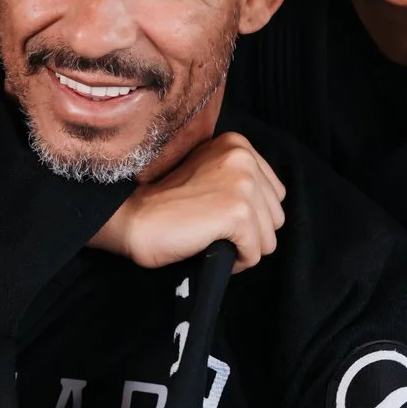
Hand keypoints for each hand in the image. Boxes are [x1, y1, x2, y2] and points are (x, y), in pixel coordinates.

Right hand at [91, 133, 285, 272]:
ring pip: (269, 238)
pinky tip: (211, 251)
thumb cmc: (161, 201)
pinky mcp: (237, 213)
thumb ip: (236, 179)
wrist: (131, 215)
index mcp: (238, 145)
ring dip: (243, 249)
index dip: (252, 216)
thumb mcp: (206, 171)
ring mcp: (243, 185)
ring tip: (213, 242)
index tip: (221, 219)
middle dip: (250, 234)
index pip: (274, 193)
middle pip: (275, 217)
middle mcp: (244, 159)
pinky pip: (254, 253)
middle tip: (216, 234)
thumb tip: (265, 210)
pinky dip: (236, 262)